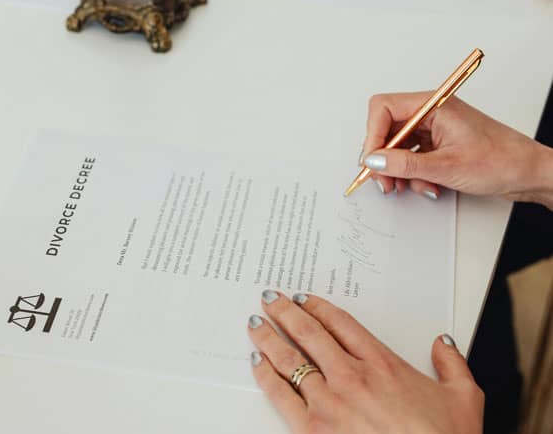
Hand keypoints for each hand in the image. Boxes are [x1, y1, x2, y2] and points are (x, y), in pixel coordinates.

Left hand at [248, 291, 483, 433]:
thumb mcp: (463, 397)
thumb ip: (452, 364)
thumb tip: (444, 343)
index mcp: (382, 364)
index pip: (341, 323)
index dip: (318, 307)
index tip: (305, 300)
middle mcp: (351, 376)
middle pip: (309, 332)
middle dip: (285, 311)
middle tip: (271, 299)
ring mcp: (330, 402)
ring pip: (289, 358)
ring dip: (269, 336)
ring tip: (255, 323)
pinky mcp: (314, 428)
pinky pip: (280, 394)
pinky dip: (265, 375)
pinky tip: (257, 362)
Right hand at [360, 92, 552, 207]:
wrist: (529, 174)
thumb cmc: (502, 161)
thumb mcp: (447, 167)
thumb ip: (405, 165)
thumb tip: (374, 162)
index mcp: (434, 105)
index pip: (384, 108)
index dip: (372, 135)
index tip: (371, 161)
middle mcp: (431, 113)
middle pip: (386, 129)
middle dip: (383, 158)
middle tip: (384, 181)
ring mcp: (434, 129)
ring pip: (397, 147)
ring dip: (398, 170)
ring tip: (406, 187)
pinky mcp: (437, 144)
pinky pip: (411, 157)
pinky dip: (412, 174)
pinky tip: (427, 185)